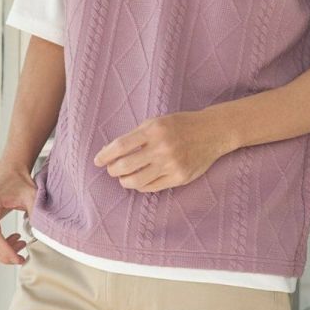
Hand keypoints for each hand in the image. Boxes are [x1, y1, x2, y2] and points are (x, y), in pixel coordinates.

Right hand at [0, 166, 37, 264]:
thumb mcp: (32, 197)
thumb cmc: (20, 184)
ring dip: (3, 252)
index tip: (19, 259)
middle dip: (5, 256)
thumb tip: (39, 236)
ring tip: (21, 243)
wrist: (9, 175)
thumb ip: (36, 214)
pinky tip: (13, 238)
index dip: (5, 251)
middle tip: (22, 257)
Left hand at [93, 110, 231, 191]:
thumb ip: (136, 135)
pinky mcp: (179, 177)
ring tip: (124, 177)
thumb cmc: (181, 125)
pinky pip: (152, 187)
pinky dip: (141, 186)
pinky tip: (139, 181)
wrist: (212, 132)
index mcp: (153, 130)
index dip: (105, 155)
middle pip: (125, 166)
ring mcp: (171, 164)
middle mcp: (161, 148)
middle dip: (113, 170)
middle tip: (111, 170)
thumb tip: (111, 152)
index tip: (97, 161)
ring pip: (137, 181)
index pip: (120, 146)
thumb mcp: (157, 121)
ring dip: (125, 181)